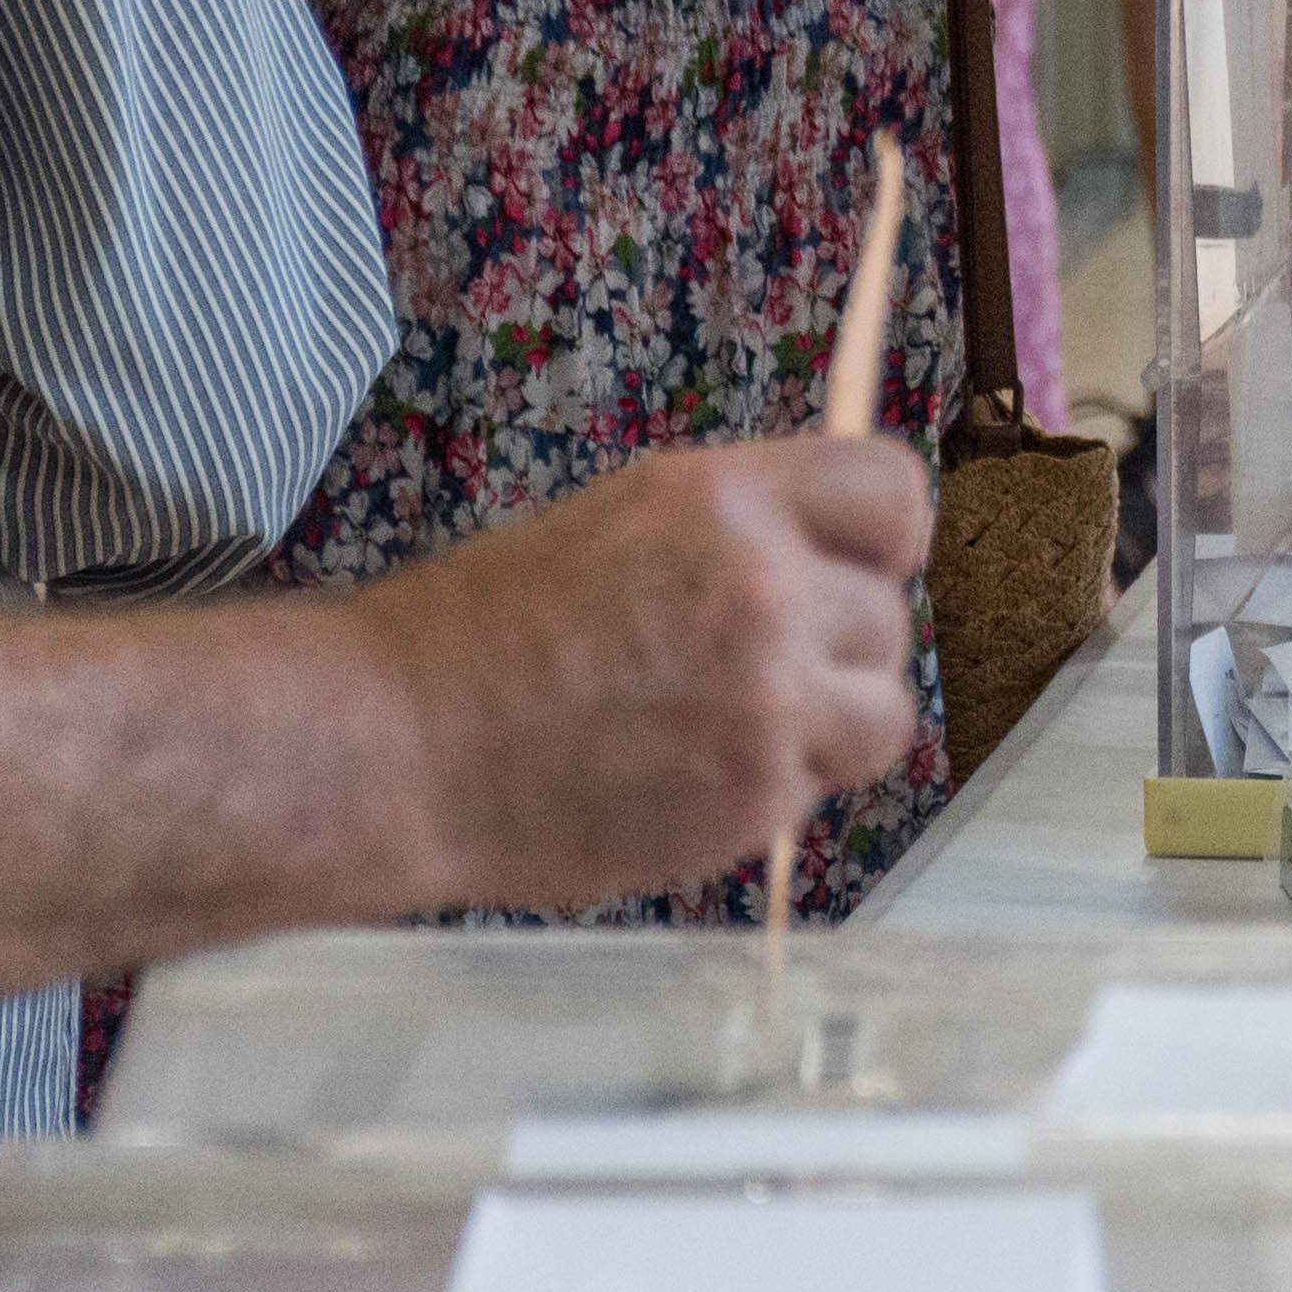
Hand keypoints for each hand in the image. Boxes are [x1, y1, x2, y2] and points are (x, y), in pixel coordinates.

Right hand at [361, 437, 935, 912]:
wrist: (397, 746)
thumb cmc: (478, 634)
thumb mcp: (621, 526)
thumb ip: (737, 539)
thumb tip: (822, 559)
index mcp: (726, 499)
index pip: (894, 493)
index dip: (881, 541)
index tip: (847, 570)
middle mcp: (766, 588)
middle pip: (889, 617)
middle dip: (833, 650)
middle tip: (748, 675)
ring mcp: (769, 699)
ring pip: (881, 712)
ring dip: (826, 729)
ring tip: (730, 734)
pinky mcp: (755, 798)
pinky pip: (818, 791)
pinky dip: (771, 795)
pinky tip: (686, 782)